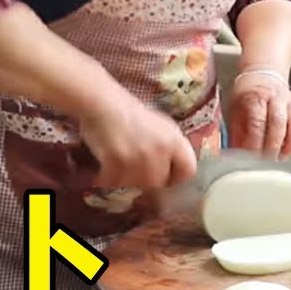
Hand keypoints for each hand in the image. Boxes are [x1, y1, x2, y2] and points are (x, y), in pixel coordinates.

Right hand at [79, 96, 197, 188]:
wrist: (103, 104)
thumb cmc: (131, 114)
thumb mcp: (160, 127)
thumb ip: (171, 148)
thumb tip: (173, 170)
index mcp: (175, 140)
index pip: (188, 171)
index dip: (176, 176)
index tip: (165, 175)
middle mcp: (161, 151)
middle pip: (160, 182)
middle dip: (148, 178)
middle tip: (135, 166)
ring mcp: (139, 158)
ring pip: (137, 185)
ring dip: (127, 178)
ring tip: (119, 161)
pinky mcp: (117, 163)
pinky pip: (115, 182)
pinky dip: (108, 177)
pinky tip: (106, 163)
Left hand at [227, 70, 290, 156]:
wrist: (264, 74)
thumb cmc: (247, 96)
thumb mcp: (235, 110)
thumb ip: (236, 133)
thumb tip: (232, 158)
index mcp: (255, 96)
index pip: (257, 121)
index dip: (254, 142)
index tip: (249, 160)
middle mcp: (275, 97)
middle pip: (277, 124)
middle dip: (271, 148)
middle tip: (263, 166)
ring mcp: (290, 101)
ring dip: (285, 147)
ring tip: (276, 163)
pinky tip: (286, 155)